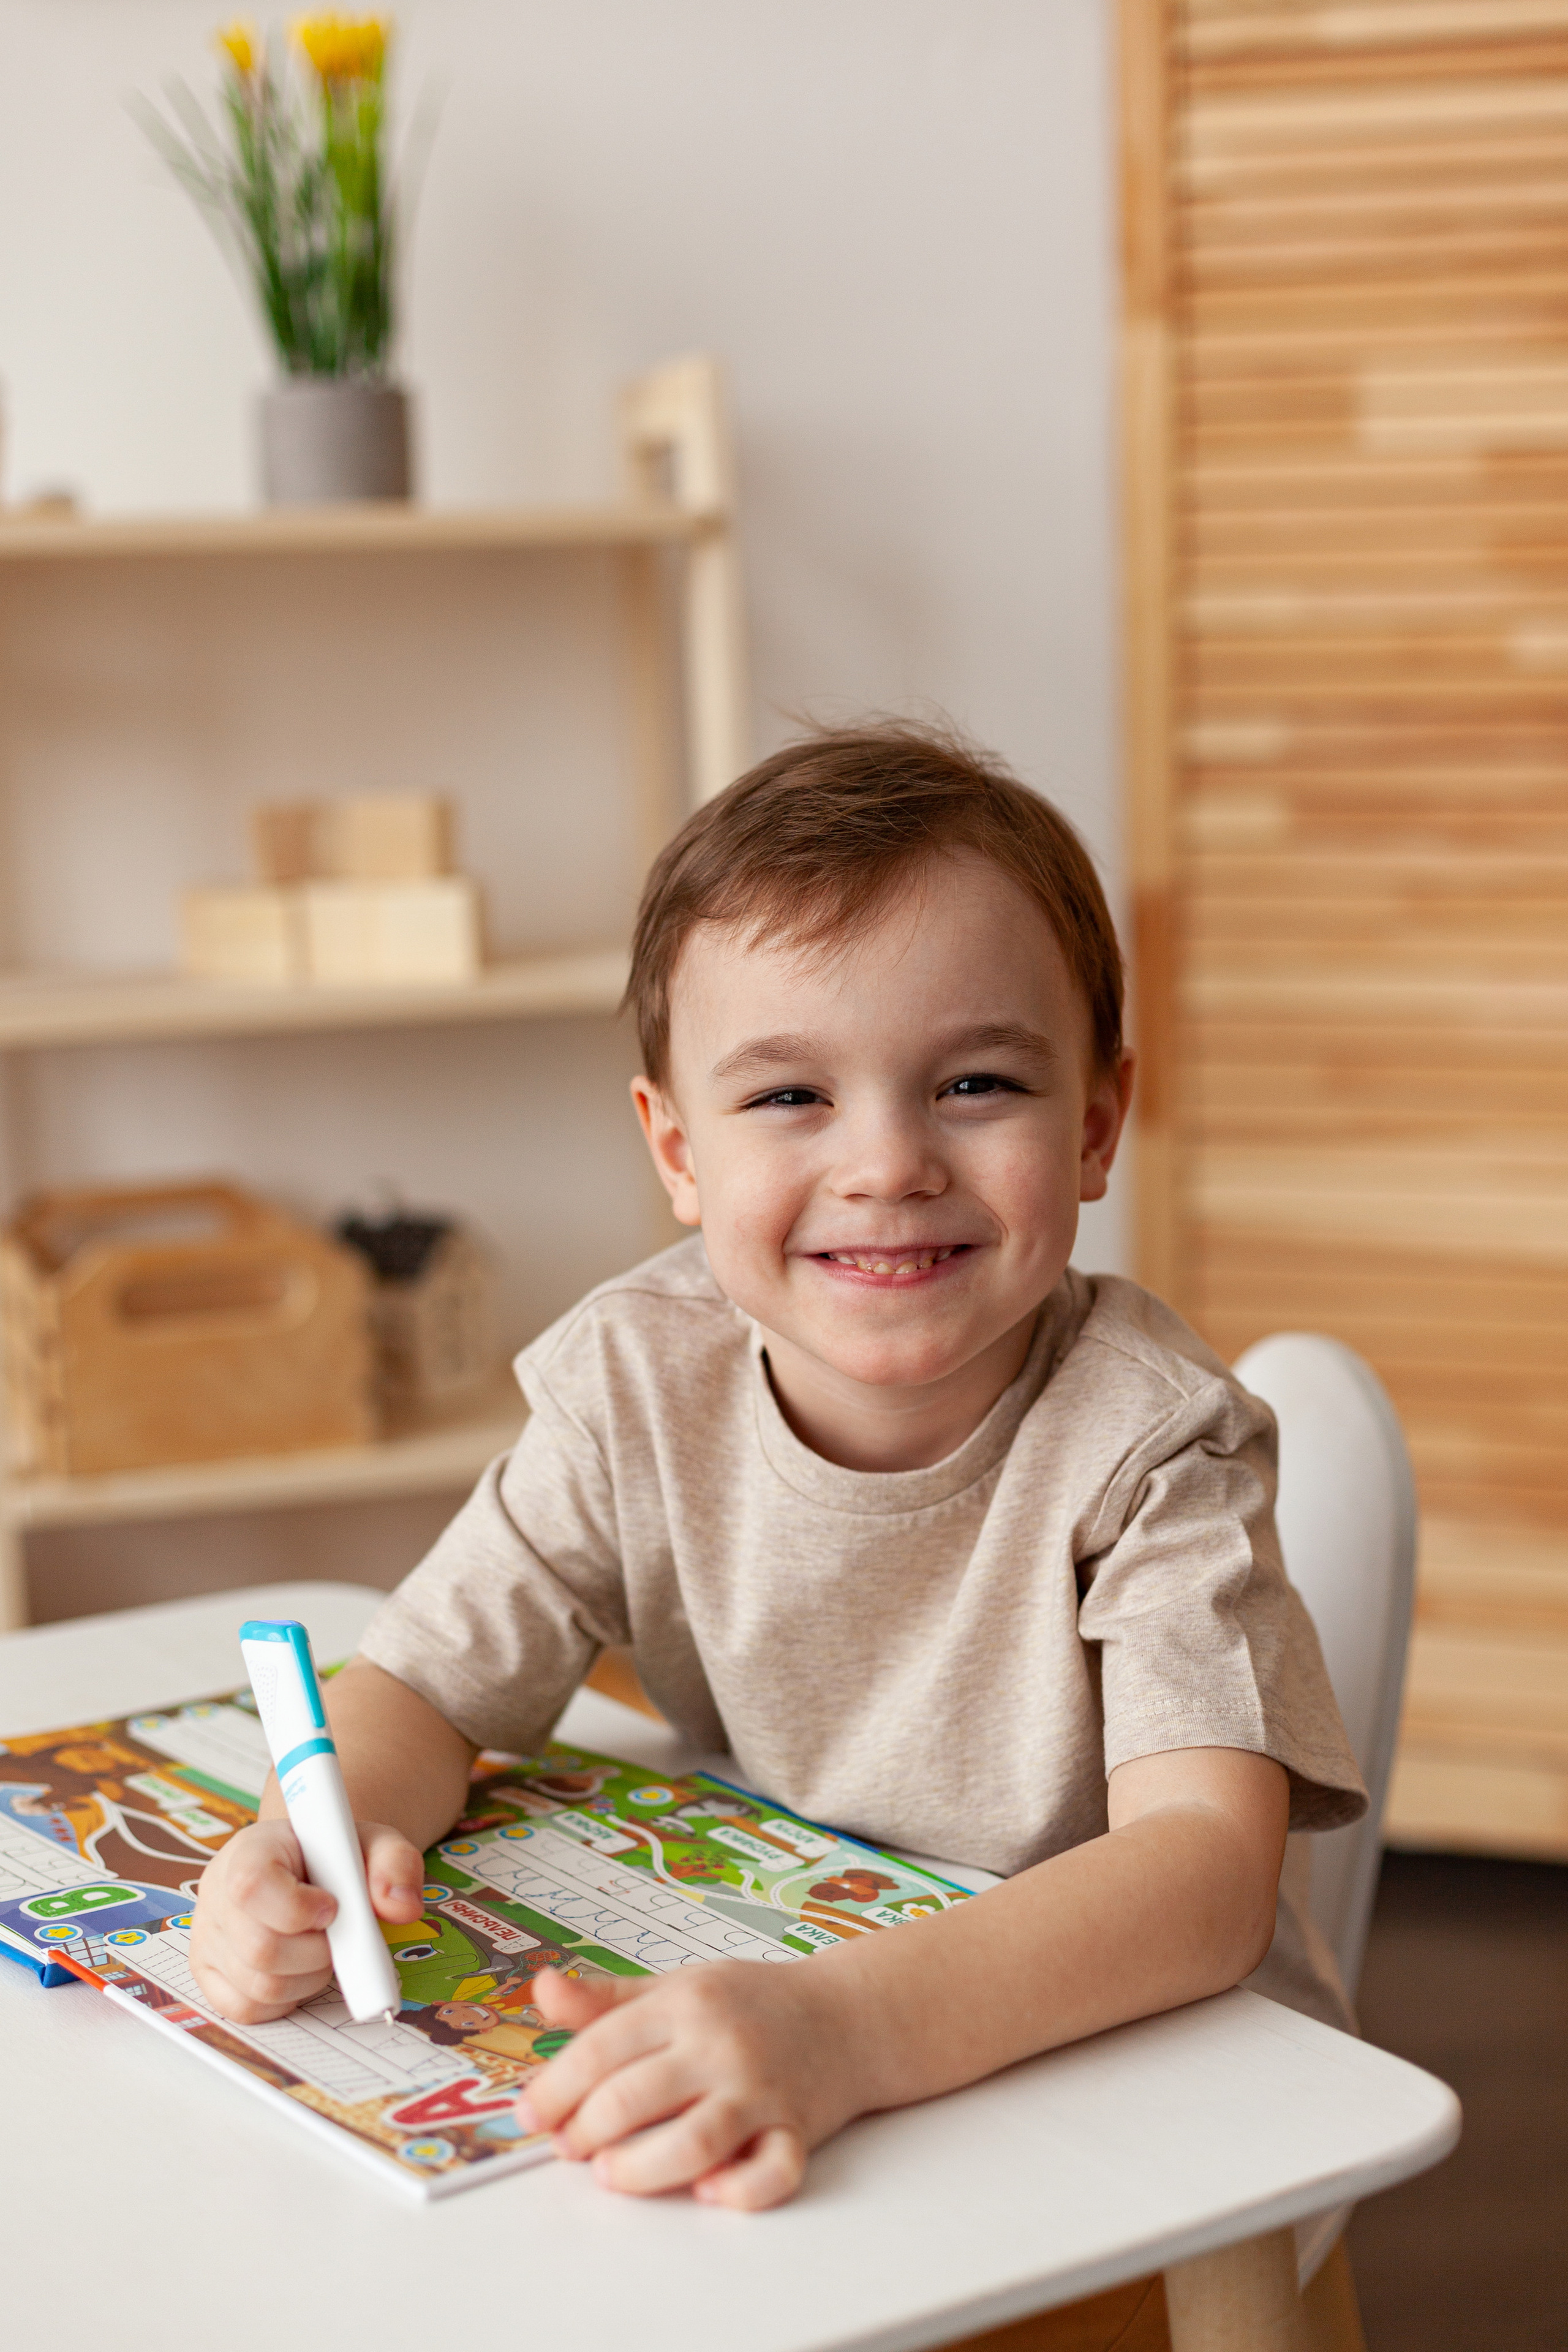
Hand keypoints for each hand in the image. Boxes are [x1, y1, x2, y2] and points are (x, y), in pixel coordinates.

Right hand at [189, 1815, 423, 2023]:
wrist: (311, 1865)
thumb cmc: (336, 1855)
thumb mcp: (373, 1843)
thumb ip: (395, 1864)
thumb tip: (402, 1908)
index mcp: (249, 1850)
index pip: (252, 1886)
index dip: (297, 1907)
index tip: (332, 1906)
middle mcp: (217, 1893)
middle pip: (261, 1948)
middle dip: (317, 1952)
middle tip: (336, 1934)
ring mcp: (207, 1938)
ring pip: (258, 1986)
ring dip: (308, 1978)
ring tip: (322, 1949)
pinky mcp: (209, 1975)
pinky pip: (247, 2009)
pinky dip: (285, 1999)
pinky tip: (301, 1969)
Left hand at [515, 1959, 861, 2209]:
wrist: (848, 2014)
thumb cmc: (751, 2004)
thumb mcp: (676, 1986)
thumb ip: (606, 1999)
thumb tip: (542, 1990)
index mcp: (685, 2004)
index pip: (601, 2048)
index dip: (555, 2087)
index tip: (531, 2114)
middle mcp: (720, 2045)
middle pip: (635, 2096)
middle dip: (586, 2131)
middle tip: (568, 2147)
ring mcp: (761, 2089)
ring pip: (695, 2139)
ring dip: (642, 2168)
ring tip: (613, 2174)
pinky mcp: (797, 2130)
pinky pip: (773, 2169)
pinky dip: (740, 2189)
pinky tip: (708, 2192)